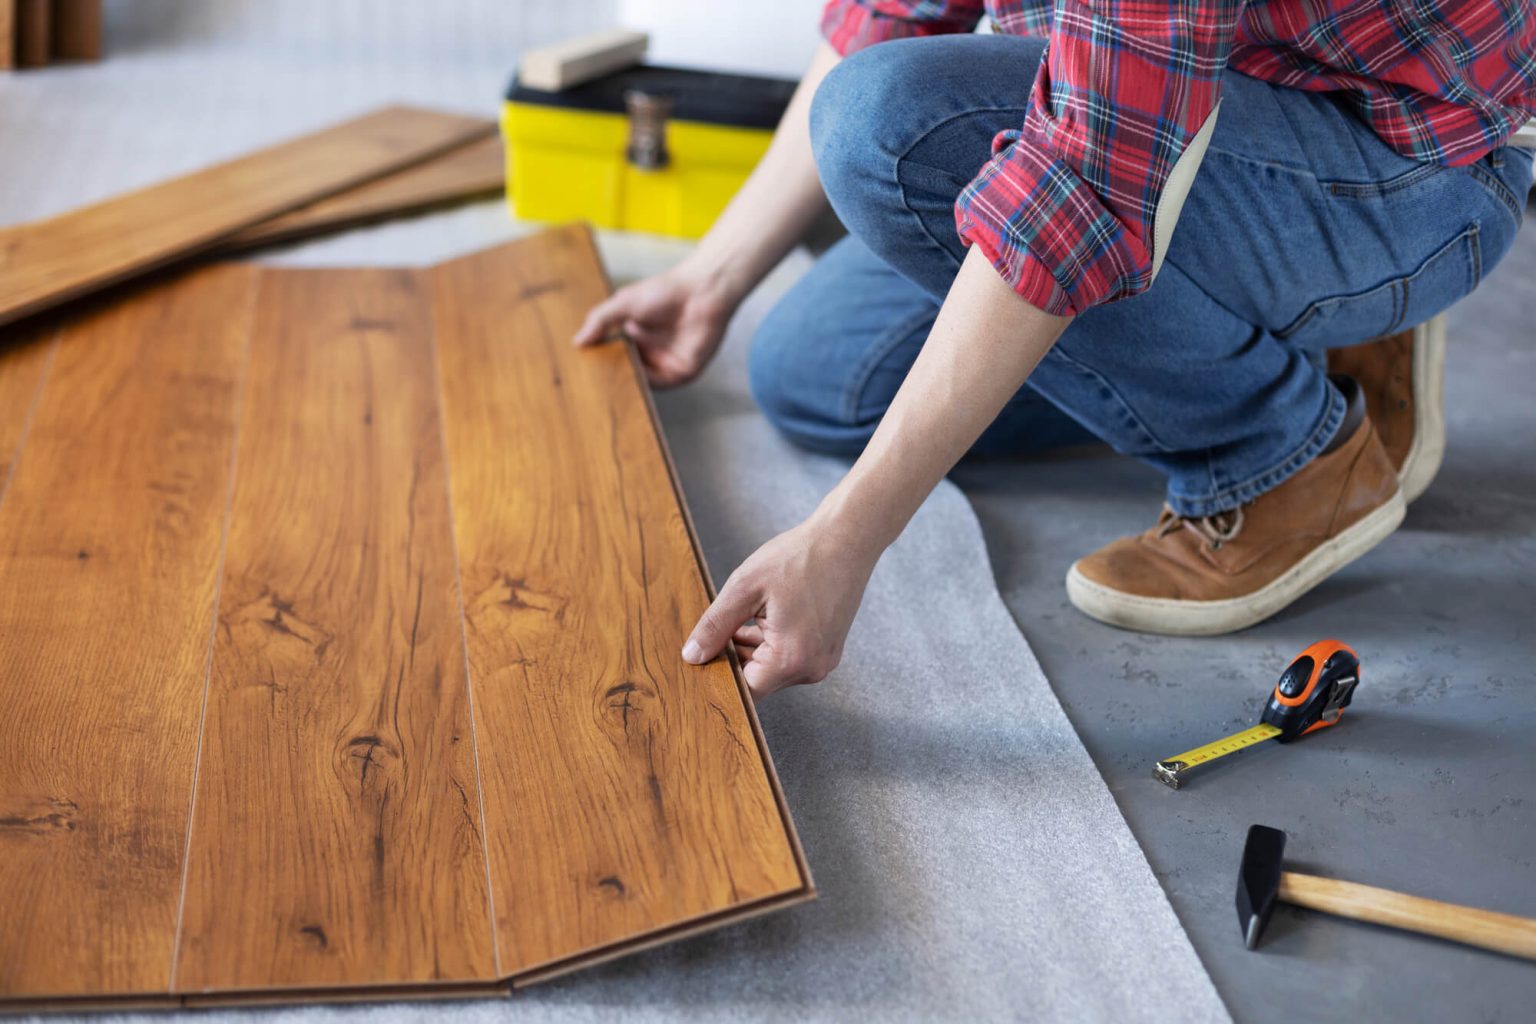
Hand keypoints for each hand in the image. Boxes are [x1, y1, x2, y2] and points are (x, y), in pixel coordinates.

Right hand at [572, 259, 740, 387]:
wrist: (701, 292)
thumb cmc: (666, 291)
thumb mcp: (623, 304)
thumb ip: (600, 320)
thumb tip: (577, 341)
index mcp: (635, 337)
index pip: (612, 357)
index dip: (598, 363)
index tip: (579, 371)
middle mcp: (650, 353)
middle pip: (625, 373)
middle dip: (609, 380)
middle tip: (586, 387)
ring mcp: (666, 364)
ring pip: (640, 383)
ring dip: (624, 385)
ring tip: (602, 390)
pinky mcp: (683, 372)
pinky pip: (660, 387)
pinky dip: (644, 387)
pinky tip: (629, 384)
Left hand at [681, 515, 879, 697]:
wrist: (846, 539)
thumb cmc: (799, 558)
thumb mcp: (745, 588)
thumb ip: (715, 627)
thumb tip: (692, 656)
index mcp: (792, 658)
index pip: (745, 689)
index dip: (720, 673)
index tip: (703, 657)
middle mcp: (812, 668)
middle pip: (759, 680)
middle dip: (735, 658)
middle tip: (718, 629)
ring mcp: (823, 660)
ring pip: (773, 669)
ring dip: (752, 649)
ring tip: (743, 616)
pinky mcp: (827, 649)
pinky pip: (790, 658)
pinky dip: (771, 643)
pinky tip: (762, 617)